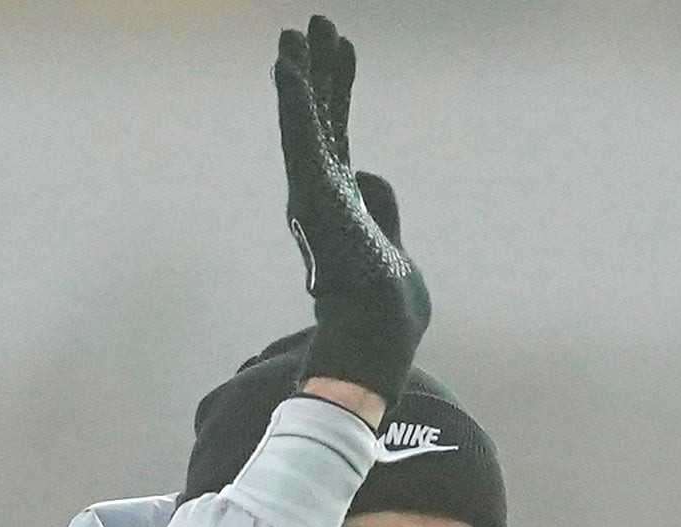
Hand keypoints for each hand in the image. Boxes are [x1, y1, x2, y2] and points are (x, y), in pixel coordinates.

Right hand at [273, 20, 431, 401]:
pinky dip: (295, 103)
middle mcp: (323, 194)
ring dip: (300, 75)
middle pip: (322, 118)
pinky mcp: (315, 199)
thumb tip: (371, 173)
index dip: (339, 89)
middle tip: (312, 22)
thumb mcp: (391, 245)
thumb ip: (382, 207)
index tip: (341, 49)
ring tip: (293, 32)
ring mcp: (316, 196)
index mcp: (342, 200)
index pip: (338, 131)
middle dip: (318, 69)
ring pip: (307, 122)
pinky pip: (304, 142)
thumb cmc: (385, 310)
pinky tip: (288, 66)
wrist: (375, 341)